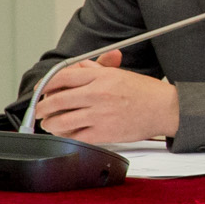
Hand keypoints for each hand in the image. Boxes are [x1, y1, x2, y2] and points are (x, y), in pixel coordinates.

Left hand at [33, 50, 180, 142]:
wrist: (165, 109)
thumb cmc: (145, 92)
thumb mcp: (120, 74)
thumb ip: (96, 70)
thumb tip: (78, 67)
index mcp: (101, 77)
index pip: (63, 77)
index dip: (46, 84)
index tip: (40, 89)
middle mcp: (97, 94)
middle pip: (57, 99)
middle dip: (42, 106)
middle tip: (39, 110)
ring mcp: (99, 114)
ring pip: (61, 120)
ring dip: (50, 123)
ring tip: (49, 123)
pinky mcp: (103, 133)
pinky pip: (74, 136)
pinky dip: (65, 136)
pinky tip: (64, 133)